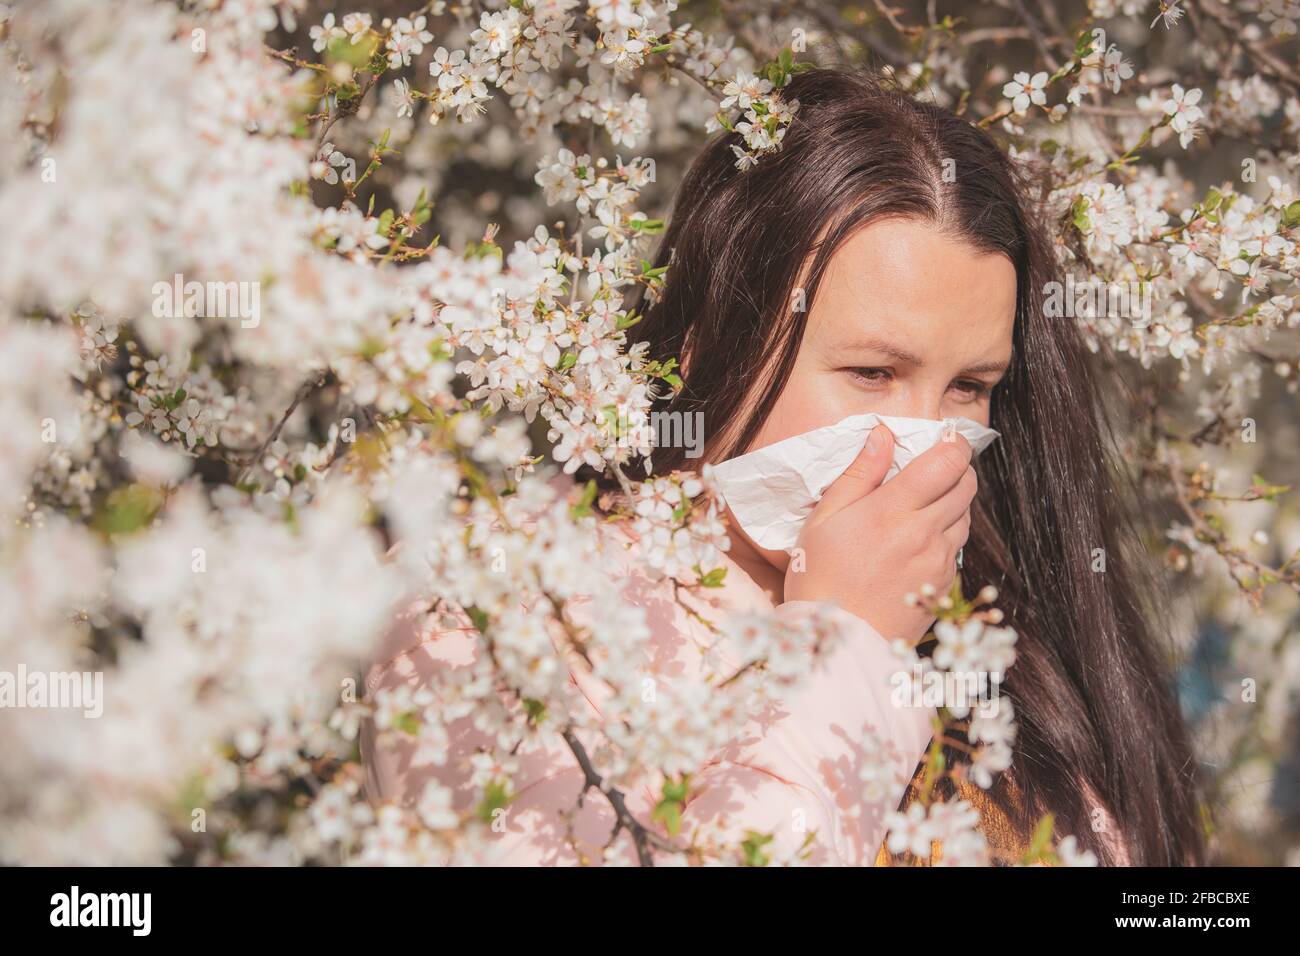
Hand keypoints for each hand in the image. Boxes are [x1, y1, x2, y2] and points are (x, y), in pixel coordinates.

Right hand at [783, 423, 976, 641]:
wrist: (838, 642)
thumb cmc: (820, 578)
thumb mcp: (824, 520)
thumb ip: (859, 474)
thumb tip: (883, 434)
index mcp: (893, 511)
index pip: (948, 462)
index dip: (954, 443)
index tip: (944, 439)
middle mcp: (925, 533)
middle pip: (967, 485)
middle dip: (956, 469)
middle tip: (932, 470)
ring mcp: (939, 561)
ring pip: (965, 516)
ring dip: (951, 503)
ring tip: (918, 509)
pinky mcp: (944, 585)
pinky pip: (956, 548)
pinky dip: (944, 536)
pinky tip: (914, 544)